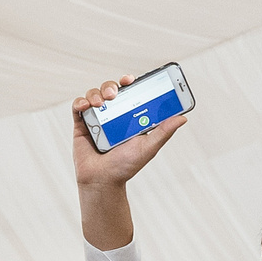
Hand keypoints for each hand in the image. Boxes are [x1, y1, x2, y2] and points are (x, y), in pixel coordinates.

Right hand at [70, 77, 190, 191]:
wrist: (103, 181)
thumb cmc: (126, 166)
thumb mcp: (148, 147)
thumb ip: (164, 132)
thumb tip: (182, 118)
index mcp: (129, 116)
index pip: (130, 93)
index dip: (130, 82)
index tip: (131, 79)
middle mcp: (112, 114)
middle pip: (111, 90)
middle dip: (112, 86)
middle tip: (115, 93)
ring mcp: (96, 118)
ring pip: (94, 95)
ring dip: (96, 93)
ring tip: (101, 103)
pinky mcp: (81, 124)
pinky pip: (78, 106)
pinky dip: (81, 102)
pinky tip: (86, 106)